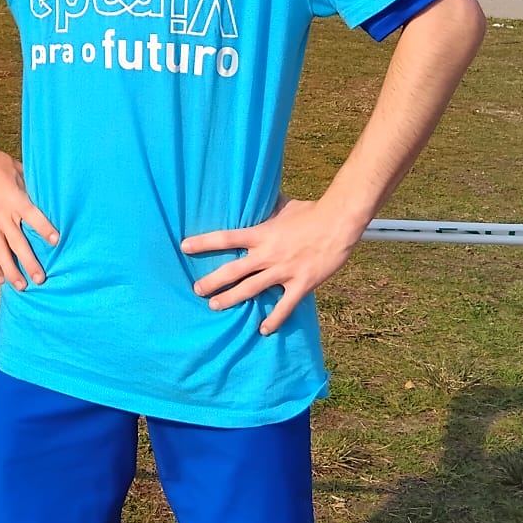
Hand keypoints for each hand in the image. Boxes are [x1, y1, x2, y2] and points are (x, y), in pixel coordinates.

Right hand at [0, 142, 58, 290]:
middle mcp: (1, 214)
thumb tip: (50, 199)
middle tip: (40, 279)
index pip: (33, 216)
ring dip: (11, 270)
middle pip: (17, 242)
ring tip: (21, 286)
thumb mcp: (20, 171)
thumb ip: (32, 189)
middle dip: (29, 262)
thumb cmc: (0, 165)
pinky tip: (0, 278)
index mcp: (15, 198)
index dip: (44, 228)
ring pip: (0, 251)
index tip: (56, 241)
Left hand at [181, 199, 355, 334]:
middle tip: (196, 290)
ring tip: (214, 307)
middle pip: (233, 270)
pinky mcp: (301, 283)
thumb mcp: (284, 205)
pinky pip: (284, 306)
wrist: (338, 222)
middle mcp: (268, 254)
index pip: (226, 237)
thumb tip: (254, 192)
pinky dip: (274, 320)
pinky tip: (263, 330)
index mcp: (261, 233)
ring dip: (231, 299)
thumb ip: (266, 206)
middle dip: (212, 281)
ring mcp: (284, 270)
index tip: (184, 247)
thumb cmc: (311, 211)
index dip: (203, 242)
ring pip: (251, 289)